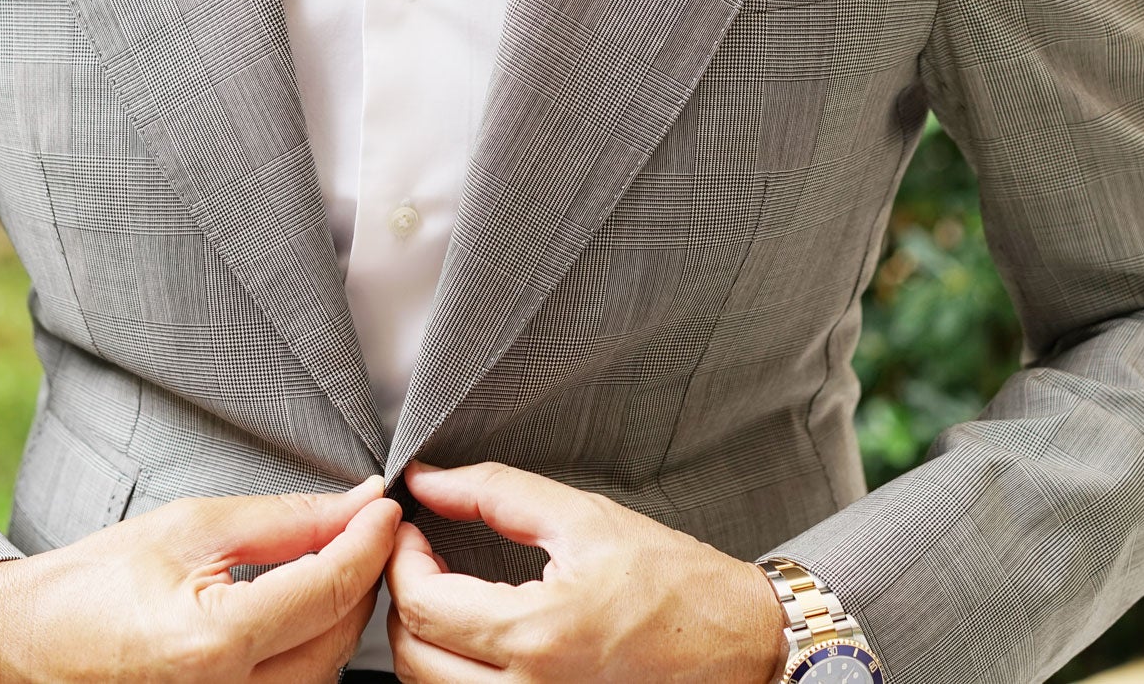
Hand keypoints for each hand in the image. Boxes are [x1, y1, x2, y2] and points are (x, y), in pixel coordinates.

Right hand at [0, 474, 400, 682]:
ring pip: (326, 669)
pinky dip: (310, 645)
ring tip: (329, 561)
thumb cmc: (94, 585)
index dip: (369, 539)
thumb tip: (356, 504)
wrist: (28, 643)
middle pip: (340, 636)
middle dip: (361, 576)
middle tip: (363, 526)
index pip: (330, 588)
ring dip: (339, 614)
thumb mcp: (192, 528)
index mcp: (213, 644)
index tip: (384, 506)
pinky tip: (301, 607)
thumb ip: (286, 520)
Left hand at [384, 461, 784, 682]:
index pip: (422, 604)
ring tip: (447, 596)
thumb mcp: (584, 518)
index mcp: (539, 633)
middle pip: (413, 659)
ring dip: (425, 642)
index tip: (412, 532)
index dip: (400, 560)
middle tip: (422, 561)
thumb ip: (495, 492)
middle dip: (404, 602)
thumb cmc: (677, 584)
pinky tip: (474, 641)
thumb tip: (428, 480)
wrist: (743, 644)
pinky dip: (455, 675)